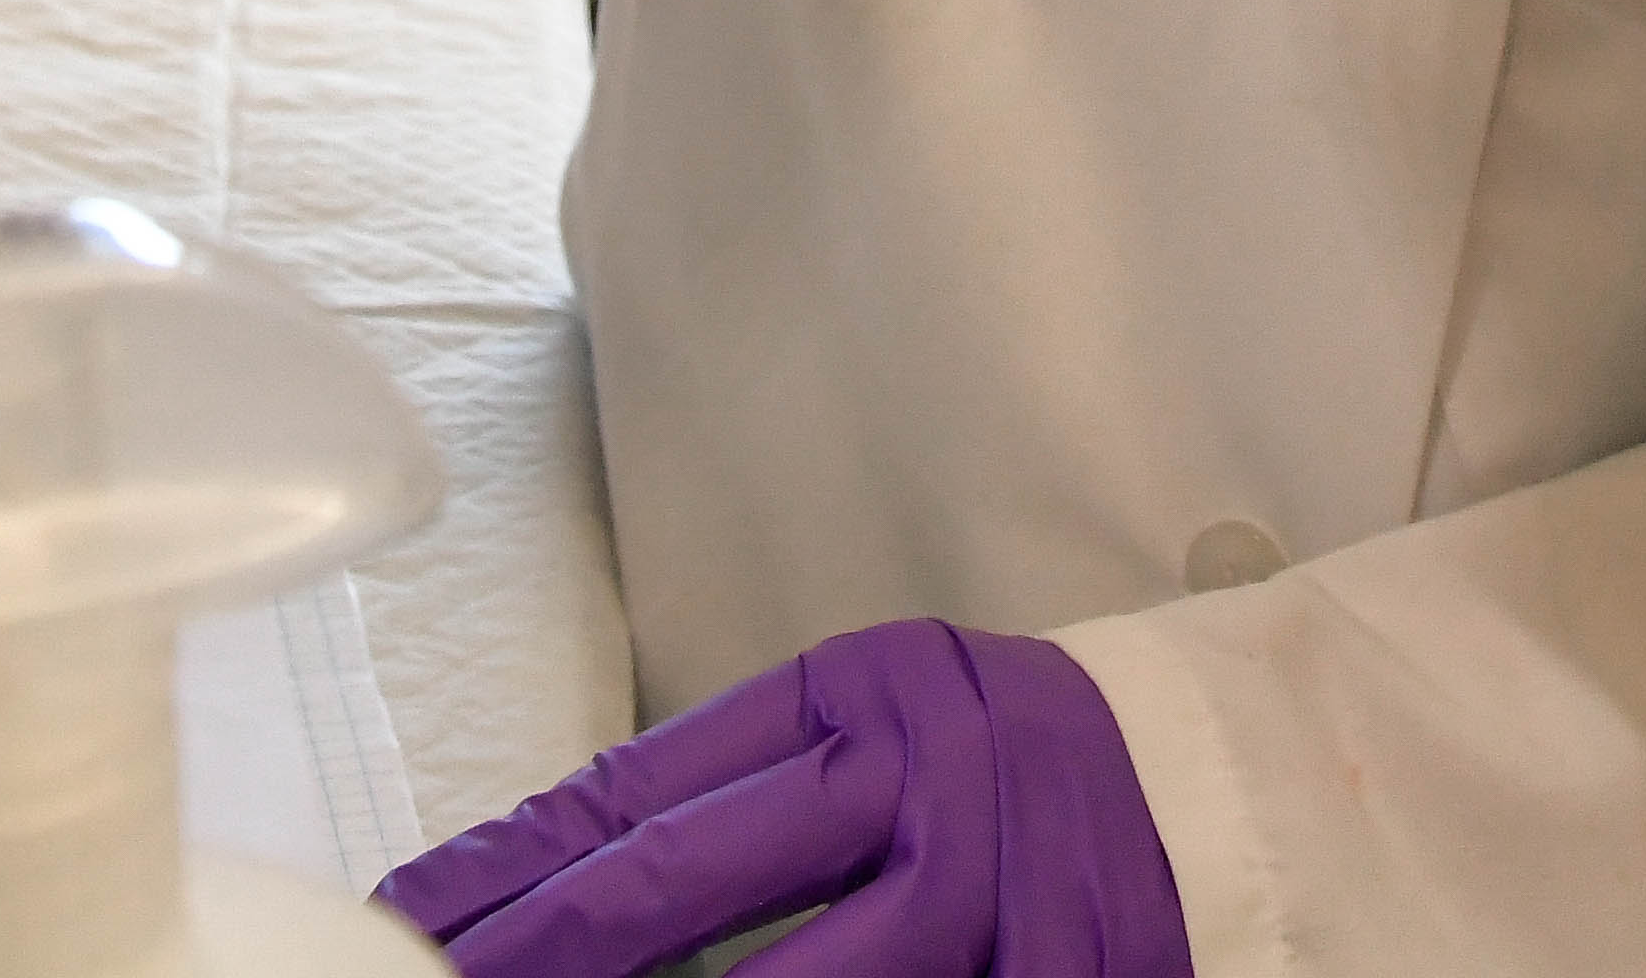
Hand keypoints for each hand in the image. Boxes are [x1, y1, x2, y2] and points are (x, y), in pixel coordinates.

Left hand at [385, 623, 1190, 977]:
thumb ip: (740, 791)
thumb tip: (539, 883)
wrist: (1232, 794)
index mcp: (870, 693)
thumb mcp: (878, 725)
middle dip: (539, 954)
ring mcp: (991, 907)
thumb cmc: (1010, 767)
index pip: (648, 788)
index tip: (413, 917)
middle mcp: (926, 786)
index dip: (514, 866)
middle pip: (686, 885)